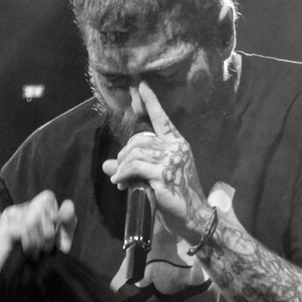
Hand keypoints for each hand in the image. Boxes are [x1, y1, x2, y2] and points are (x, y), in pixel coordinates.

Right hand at [0, 190, 74, 275]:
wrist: (20, 283)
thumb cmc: (41, 261)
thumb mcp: (60, 241)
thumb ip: (66, 223)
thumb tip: (68, 204)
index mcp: (30, 209)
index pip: (47, 197)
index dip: (55, 215)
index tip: (54, 235)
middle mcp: (17, 209)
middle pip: (42, 207)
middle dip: (49, 231)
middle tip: (45, 249)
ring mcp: (7, 218)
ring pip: (33, 219)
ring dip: (39, 240)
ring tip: (36, 253)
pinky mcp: (2, 229)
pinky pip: (24, 229)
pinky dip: (30, 243)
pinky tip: (27, 253)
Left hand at [101, 84, 208, 239]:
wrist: (193, 216)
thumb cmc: (177, 196)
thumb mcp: (154, 178)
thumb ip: (134, 168)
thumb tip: (107, 166)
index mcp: (177, 143)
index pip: (162, 118)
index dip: (150, 101)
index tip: (140, 85)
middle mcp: (176, 147)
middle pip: (139, 139)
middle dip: (125, 153)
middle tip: (120, 170)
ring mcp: (171, 159)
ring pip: (135, 152)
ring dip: (122, 166)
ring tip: (120, 179)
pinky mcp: (164, 174)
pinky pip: (135, 167)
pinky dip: (123, 173)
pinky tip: (120, 182)